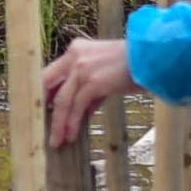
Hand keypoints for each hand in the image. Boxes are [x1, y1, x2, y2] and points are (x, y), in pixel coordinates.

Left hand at [36, 33, 139, 159]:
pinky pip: (77, 107)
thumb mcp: (106, 73)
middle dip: (41, 106)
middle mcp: (75, 56)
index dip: (44, 93)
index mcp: (76, 49)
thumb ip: (91, 89)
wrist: (152, 58)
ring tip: (57, 140)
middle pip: (47, 84)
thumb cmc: (134, 65)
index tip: (41, 109)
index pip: (51, 72)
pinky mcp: (92, 81)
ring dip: (57, 123)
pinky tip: (71, 135)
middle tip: (39, 125)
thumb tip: (84, 110)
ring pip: (61, 100)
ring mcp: (82, 68)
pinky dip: (72, 123)